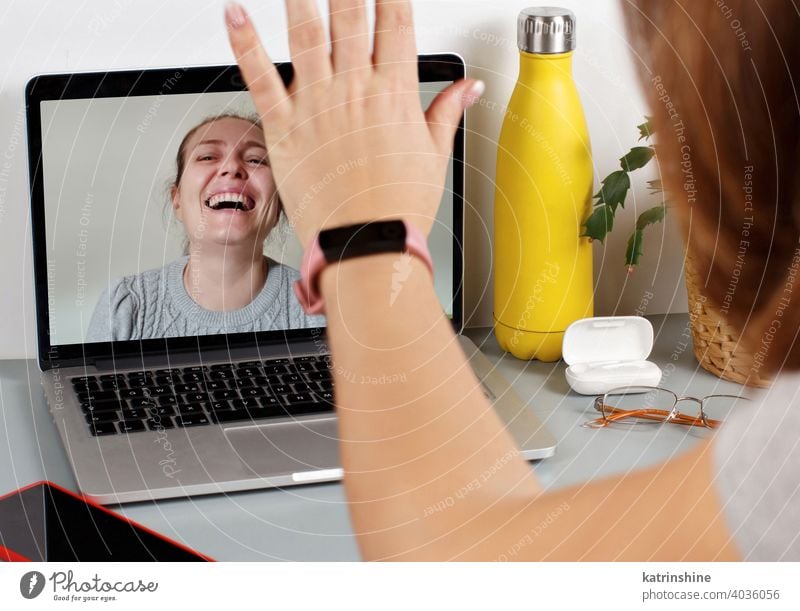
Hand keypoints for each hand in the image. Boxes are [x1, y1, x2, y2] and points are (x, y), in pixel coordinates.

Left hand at [225, 0, 482, 248]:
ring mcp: (316, 108)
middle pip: (349, 15)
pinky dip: (244, 45)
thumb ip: (447, 112)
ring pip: (305, 35)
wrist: (365, 246)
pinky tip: (234, 16)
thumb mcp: (433, 157)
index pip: (395, 22)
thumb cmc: (397, 208)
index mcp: (393, 95)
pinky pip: (260, 78)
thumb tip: (469, 88)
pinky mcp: (284, 129)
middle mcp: (354, 93)